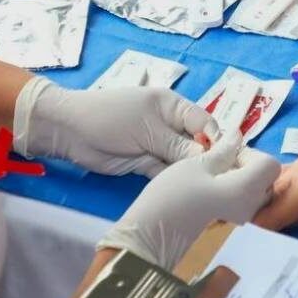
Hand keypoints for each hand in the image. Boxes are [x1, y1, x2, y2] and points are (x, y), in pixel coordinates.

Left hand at [12, 78, 214, 176]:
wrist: (70, 132)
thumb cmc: (109, 118)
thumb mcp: (148, 129)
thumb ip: (178, 146)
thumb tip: (207, 159)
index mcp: (172, 106)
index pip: (205, 122)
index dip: (216, 140)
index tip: (228, 160)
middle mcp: (169, 125)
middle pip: (197, 144)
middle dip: (208, 160)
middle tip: (223, 181)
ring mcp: (157, 145)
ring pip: (183, 162)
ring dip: (191, 174)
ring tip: (209, 189)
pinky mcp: (146, 164)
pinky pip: (167, 173)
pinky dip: (174, 181)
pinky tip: (186, 192)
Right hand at [98, 130, 280, 268]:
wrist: (153, 233)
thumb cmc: (174, 195)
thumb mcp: (197, 164)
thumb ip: (223, 151)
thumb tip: (237, 136)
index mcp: (248, 189)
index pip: (270, 164)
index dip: (251, 154)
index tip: (227, 153)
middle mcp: (252, 207)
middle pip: (265, 179)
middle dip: (246, 165)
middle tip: (218, 162)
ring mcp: (242, 220)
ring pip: (254, 191)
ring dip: (239, 178)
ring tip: (211, 175)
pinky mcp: (230, 227)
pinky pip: (243, 203)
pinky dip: (232, 191)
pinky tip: (209, 190)